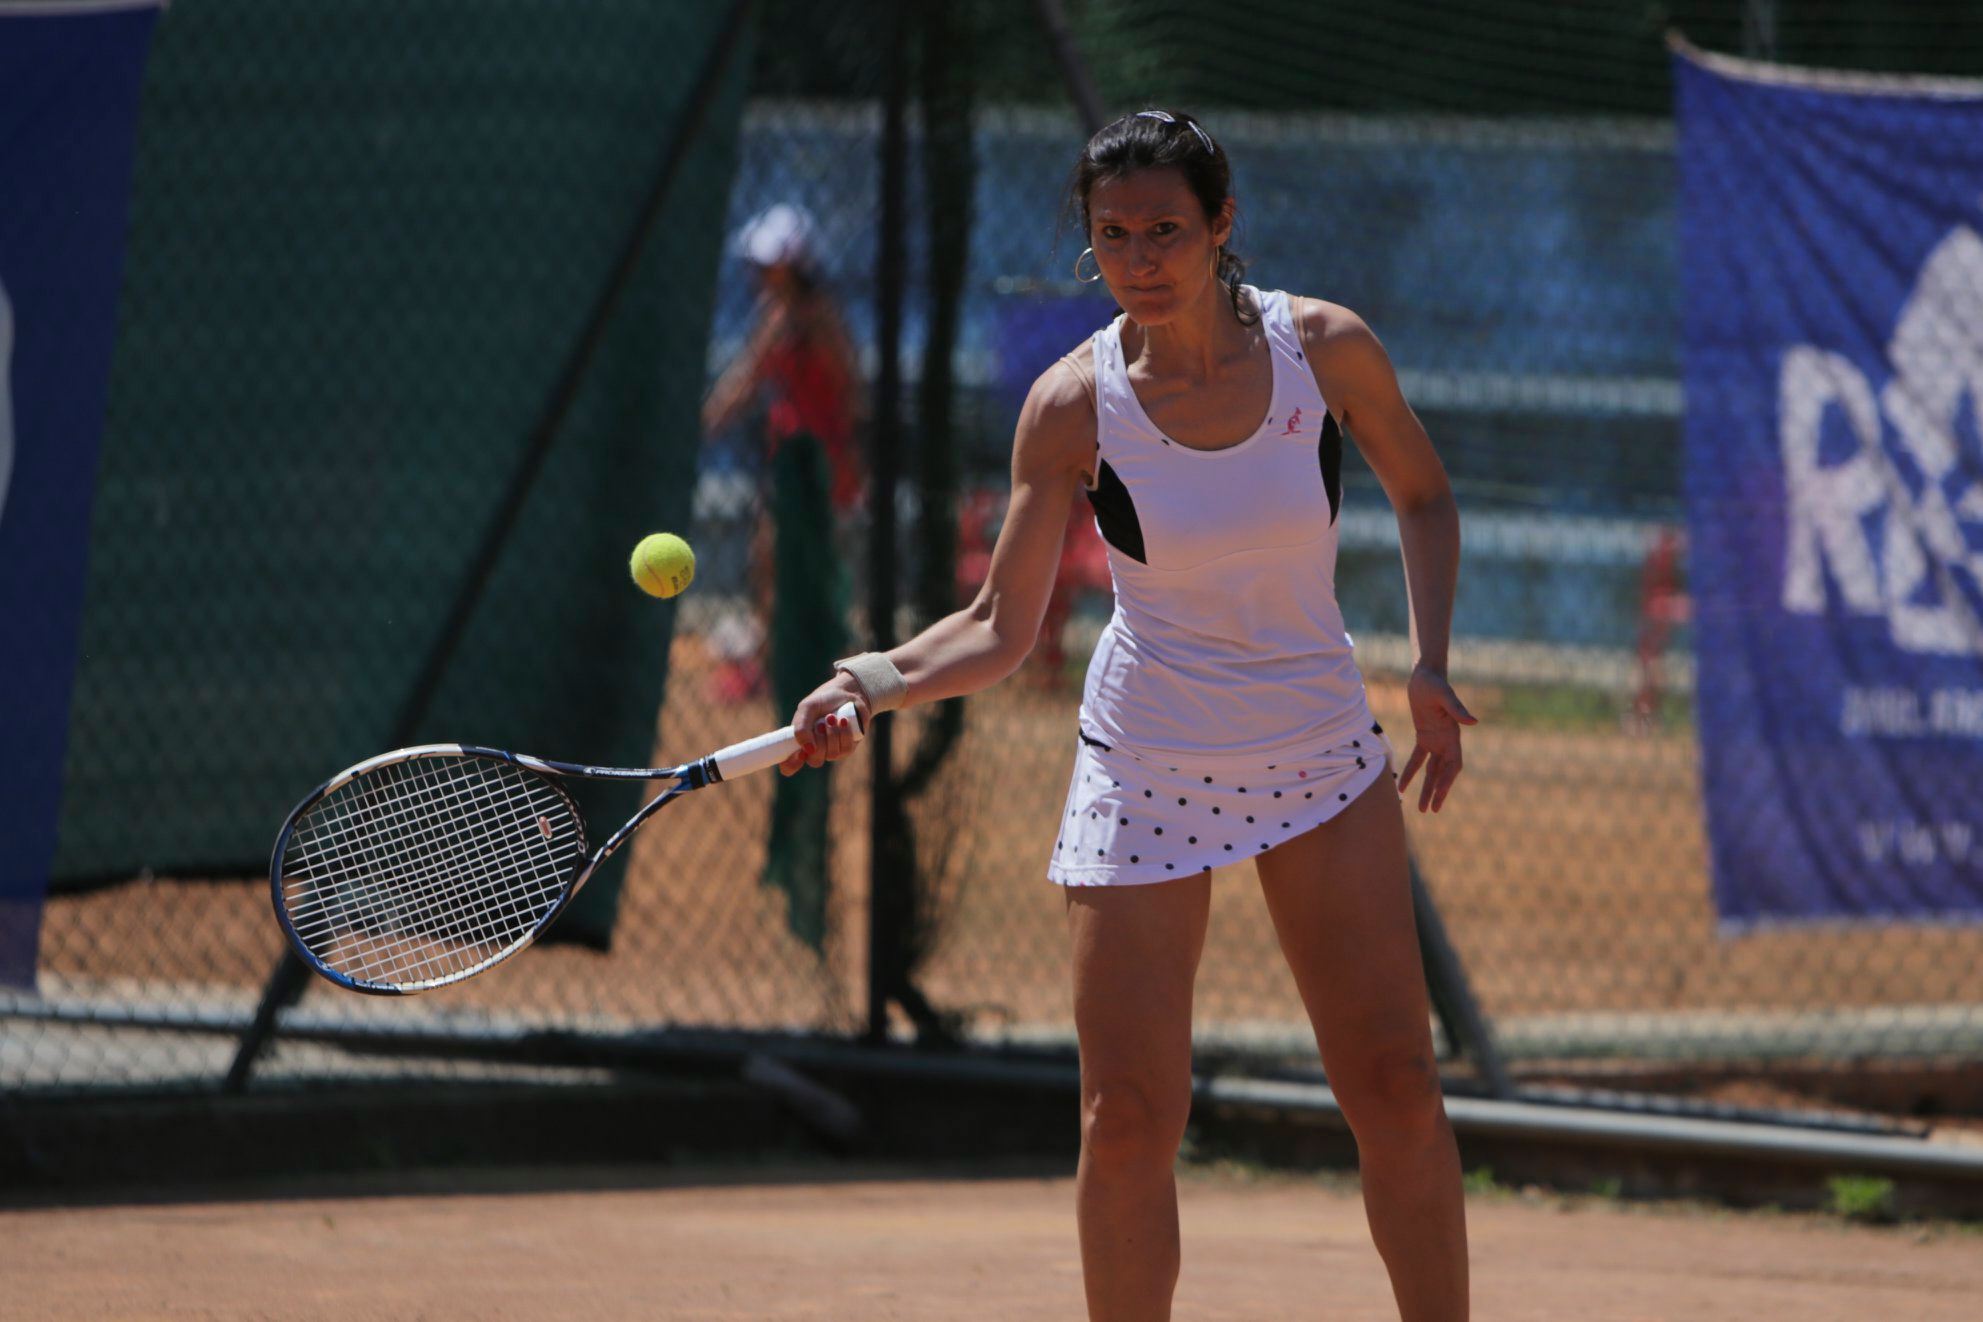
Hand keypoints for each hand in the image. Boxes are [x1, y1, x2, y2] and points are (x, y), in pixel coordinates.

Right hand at [778, 673, 870, 775]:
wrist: (847, 693)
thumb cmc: (823, 701)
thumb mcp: (807, 708)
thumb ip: (801, 727)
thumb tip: (808, 750)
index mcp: (799, 742)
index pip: (789, 765)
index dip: (791, 765)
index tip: (799, 753)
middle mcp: (814, 750)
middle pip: (814, 761)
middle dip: (819, 741)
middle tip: (820, 724)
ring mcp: (831, 750)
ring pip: (831, 754)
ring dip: (832, 734)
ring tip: (832, 717)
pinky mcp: (847, 748)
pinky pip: (845, 749)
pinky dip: (844, 733)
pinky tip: (844, 720)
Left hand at [1396, 664, 1476, 813]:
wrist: (1425, 675)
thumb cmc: (1435, 683)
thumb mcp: (1444, 695)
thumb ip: (1457, 708)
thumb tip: (1473, 722)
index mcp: (1453, 735)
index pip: (1453, 765)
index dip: (1447, 782)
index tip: (1440, 796)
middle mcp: (1447, 741)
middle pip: (1443, 773)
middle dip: (1438, 792)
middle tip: (1431, 810)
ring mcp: (1436, 740)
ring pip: (1432, 770)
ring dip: (1427, 788)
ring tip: (1421, 808)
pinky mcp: (1424, 736)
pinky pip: (1418, 759)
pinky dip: (1411, 772)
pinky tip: (1401, 786)